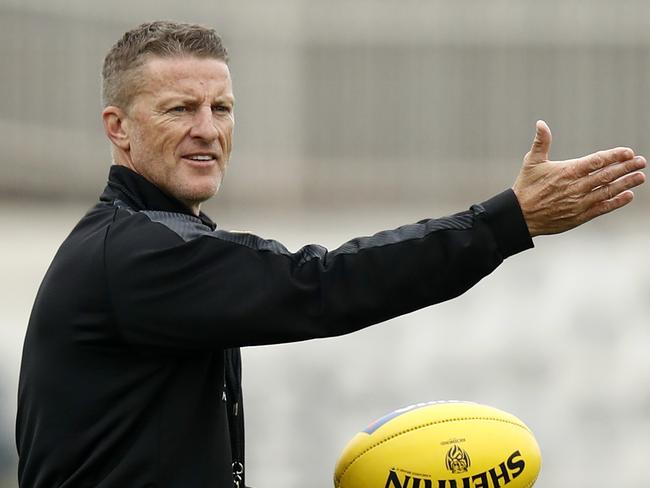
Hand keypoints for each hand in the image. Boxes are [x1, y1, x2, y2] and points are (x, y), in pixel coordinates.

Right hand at [512, 120, 645, 236]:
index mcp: (566, 171)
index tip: (628, 152)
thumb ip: (541, 142)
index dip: (614, 156)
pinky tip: (628, 195)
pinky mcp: (579, 216)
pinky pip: (602, 208)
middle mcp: (575, 187)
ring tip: (640, 176)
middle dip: (626, 168)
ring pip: (608, 191)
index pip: (597, 161)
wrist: (519, 217)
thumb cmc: (525, 187)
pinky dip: (616, 202)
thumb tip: (541, 123)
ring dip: (626, 183)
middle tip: (641, 161)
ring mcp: (579, 203)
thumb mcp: (531, 162)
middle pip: (607, 176)